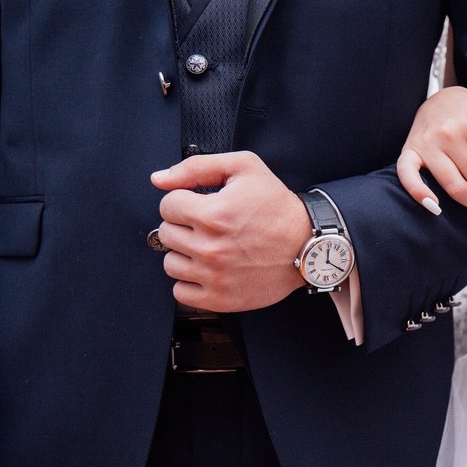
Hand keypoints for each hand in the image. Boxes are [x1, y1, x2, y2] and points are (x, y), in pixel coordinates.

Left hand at [151, 151, 310, 310]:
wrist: (307, 245)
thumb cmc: (278, 207)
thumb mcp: (245, 168)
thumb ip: (197, 167)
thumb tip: (159, 180)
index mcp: (213, 214)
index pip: (167, 206)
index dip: (184, 201)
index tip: (201, 205)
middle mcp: (211, 247)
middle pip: (166, 234)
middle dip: (184, 226)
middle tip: (208, 226)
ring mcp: (214, 276)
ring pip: (170, 264)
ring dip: (185, 254)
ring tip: (210, 247)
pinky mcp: (220, 299)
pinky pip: (181, 293)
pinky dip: (190, 282)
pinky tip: (210, 270)